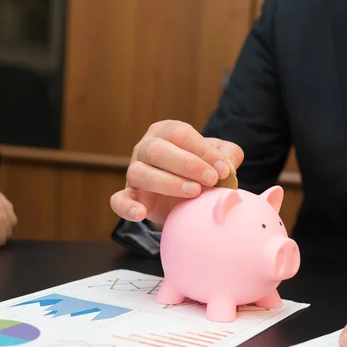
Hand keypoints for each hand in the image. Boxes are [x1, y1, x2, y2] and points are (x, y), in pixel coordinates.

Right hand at [110, 120, 243, 223]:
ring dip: (168, 183)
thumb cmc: (202, 171)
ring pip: (140, 173)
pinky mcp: (130, 196)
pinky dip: (127, 207)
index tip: (223, 169)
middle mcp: (146, 148)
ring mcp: (134, 172)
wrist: (187, 199)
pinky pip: (118, 200)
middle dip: (187, 164)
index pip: (180, 133)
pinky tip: (141, 214)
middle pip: (157, 149)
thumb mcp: (219, 159)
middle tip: (211, 179)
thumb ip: (228, 155)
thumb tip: (227, 163)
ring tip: (194, 193)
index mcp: (166, 132)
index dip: (202, 149)